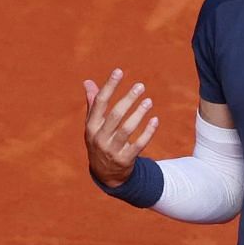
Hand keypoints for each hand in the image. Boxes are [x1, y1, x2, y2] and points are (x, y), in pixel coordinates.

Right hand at [83, 69, 159, 187]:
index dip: (109, 86)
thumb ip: (93, 104)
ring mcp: (111, 150)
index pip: (99, 103)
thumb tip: (88, 81)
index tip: (119, 71)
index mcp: (91, 126)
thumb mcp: (93, 125)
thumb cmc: (100, 141)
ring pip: (126, 130)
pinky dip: (148, 132)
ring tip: (149, 101)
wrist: (105, 174)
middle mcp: (99, 138)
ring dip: (139, 114)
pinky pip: (138, 145)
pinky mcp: (125, 160)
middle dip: (128, 99)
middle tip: (140, 86)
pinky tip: (156, 120)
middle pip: (114, 115)